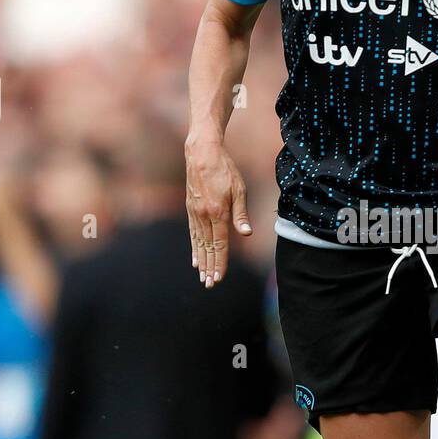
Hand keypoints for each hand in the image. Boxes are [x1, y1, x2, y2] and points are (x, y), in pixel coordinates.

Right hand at [185, 134, 251, 286]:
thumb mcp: (239, 189)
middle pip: (208, 248)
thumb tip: (246, 234)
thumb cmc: (225, 170)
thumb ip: (241, 214)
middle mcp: (204, 216)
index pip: (220, 244)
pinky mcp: (191, 209)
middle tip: (210, 285)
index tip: (219, 278)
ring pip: (199, 243)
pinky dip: (194, 248)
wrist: (202, 154)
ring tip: (202, 276)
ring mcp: (195, 213)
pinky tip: (194, 258)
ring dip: (201, 261)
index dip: (220, 263)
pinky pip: (192, 234)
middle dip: (210, 268)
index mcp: (218, 213)